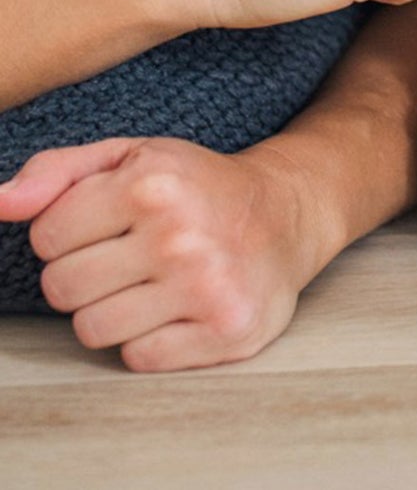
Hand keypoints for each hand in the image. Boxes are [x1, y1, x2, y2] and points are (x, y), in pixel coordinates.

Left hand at [0, 134, 327, 370]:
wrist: (290, 214)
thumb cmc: (198, 186)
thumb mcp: (134, 156)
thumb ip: (59, 172)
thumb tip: (0, 202)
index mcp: (152, 183)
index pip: (46, 236)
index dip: (71, 231)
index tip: (113, 222)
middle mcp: (181, 235)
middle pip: (62, 288)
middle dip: (88, 274)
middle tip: (134, 254)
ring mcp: (206, 287)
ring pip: (93, 330)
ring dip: (116, 311)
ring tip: (157, 281)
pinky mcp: (226, 330)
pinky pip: (138, 359)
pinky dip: (153, 339)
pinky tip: (182, 307)